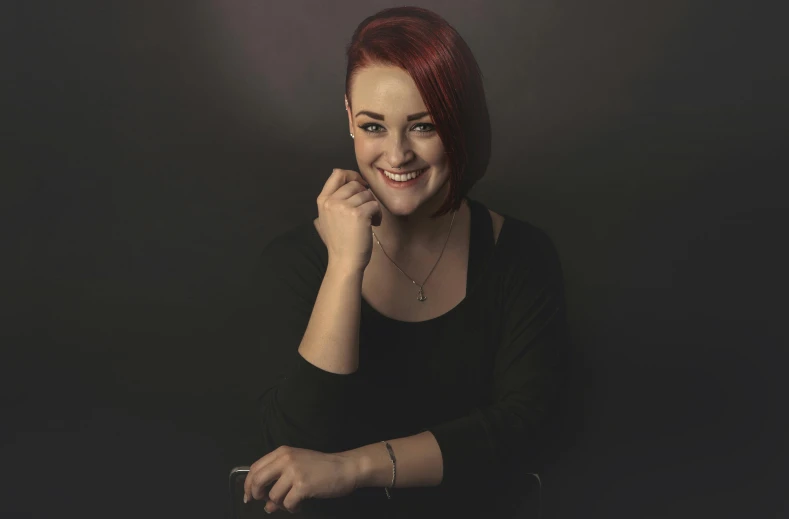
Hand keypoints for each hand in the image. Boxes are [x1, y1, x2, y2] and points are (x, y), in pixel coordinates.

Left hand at [243, 445, 359, 513]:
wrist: (345, 468)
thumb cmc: (322, 467)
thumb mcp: (297, 465)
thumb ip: (278, 480)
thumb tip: (266, 504)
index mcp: (282, 452)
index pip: (255, 468)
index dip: (248, 485)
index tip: (248, 496)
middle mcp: (286, 459)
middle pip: (257, 481)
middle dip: (256, 495)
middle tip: (265, 502)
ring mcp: (294, 472)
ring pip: (273, 496)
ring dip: (280, 505)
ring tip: (292, 503)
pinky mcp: (303, 485)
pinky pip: (287, 504)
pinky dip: (292, 508)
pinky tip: (299, 505)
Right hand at [316, 168, 381, 272]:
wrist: (344, 261)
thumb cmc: (340, 241)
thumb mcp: (328, 217)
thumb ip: (333, 198)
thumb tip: (341, 174)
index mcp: (322, 200)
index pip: (337, 173)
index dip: (352, 175)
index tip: (361, 184)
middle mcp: (331, 201)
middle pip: (356, 184)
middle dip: (365, 196)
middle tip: (366, 211)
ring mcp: (344, 206)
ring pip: (367, 195)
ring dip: (372, 206)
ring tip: (370, 221)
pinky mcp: (358, 214)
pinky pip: (374, 205)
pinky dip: (378, 214)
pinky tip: (374, 224)